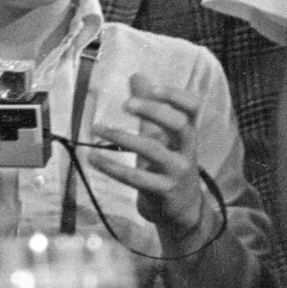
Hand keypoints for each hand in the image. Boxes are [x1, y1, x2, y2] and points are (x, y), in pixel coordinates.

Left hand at [86, 73, 208, 236]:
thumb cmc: (169, 167)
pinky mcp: (163, 191)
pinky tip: (93, 159)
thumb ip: (150, 109)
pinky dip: (112, 167)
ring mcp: (177, 172)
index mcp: (188, 134)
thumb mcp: (163, 137)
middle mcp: (187, 150)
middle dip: (153, 111)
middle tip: (125, 104)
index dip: (174, 95)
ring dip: (122, 137)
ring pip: (153, 150)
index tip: (149, 87)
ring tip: (97, 129)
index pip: (192, 107)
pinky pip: (136, 177)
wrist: (183, 211)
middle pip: (179, 124)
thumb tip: (137, 76)